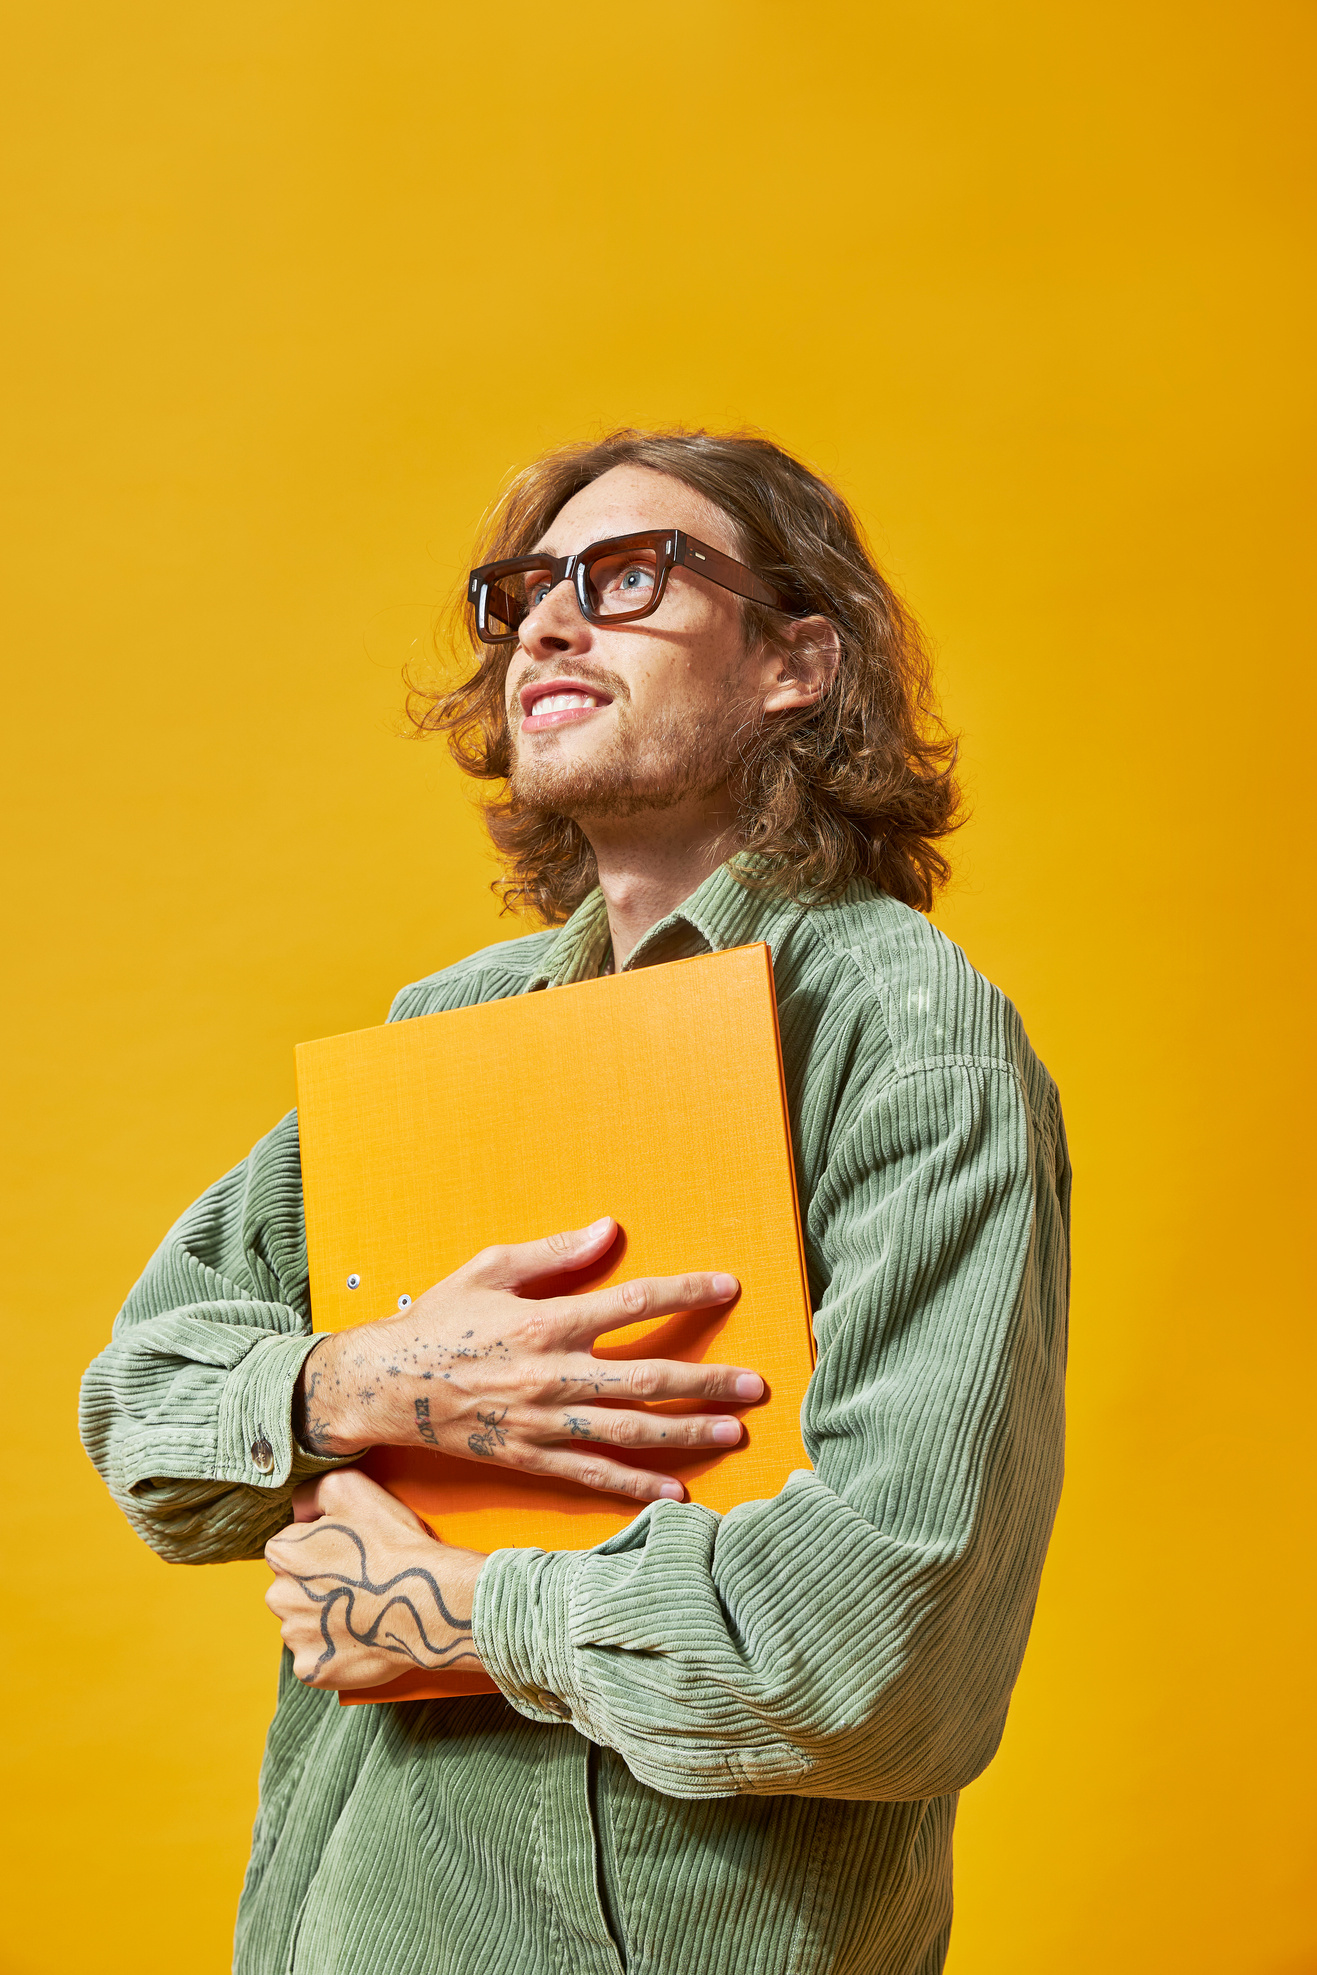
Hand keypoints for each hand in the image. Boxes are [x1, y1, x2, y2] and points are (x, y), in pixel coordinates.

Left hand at [264, 1470, 486, 1688]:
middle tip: (357, 1584)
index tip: (347, 1555)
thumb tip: (297, 1511)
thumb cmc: (391, 1545)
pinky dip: (334, 1651)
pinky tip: (360, 1637)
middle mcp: (278, 1597)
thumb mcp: (350, 1489)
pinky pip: (317, 1658)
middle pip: (291, 1589)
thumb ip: (310, 1493)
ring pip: (304, 1624)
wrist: (424, 1603)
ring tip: (363, 1611)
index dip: (320, 1549)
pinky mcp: (312, 1669)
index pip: (288, 1549)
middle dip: (317, 1587)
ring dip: (326, 1620)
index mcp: (283, 1554)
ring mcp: (295, 1637)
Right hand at [293, 1217, 762, 1505]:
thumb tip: (610, 1231)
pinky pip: (592, 1477)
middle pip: (647, 1378)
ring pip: (630, 1432)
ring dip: (688, 1433)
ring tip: (734, 1433)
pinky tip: (676, 1493)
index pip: (632, 1303)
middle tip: (756, 1385)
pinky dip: (636, 1488)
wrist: (385, 1385)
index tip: (729, 1287)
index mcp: (546, 1322)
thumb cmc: (439, 1320)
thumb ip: (556, 1253)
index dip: (685, 1293)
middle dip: (708, 1381)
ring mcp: (544, 1423)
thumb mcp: (491, 1270)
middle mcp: (552, 1376)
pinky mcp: (531, 1458)